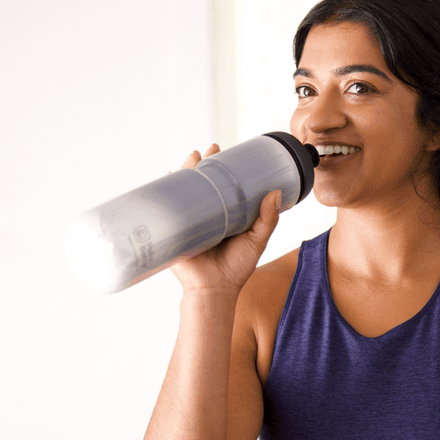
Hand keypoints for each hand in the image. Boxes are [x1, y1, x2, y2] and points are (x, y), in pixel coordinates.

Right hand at [167, 144, 282, 293]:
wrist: (214, 290)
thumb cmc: (236, 268)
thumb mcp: (257, 240)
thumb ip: (268, 219)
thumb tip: (275, 192)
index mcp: (223, 215)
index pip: (220, 185)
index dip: (221, 167)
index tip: (224, 151)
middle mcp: (205, 215)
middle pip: (200, 183)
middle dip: (201, 163)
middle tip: (208, 149)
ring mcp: (189, 221)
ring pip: (183, 191)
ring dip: (184, 172)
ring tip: (191, 158)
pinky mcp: (176, 231)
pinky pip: (167, 209)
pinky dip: (164, 192)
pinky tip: (167, 178)